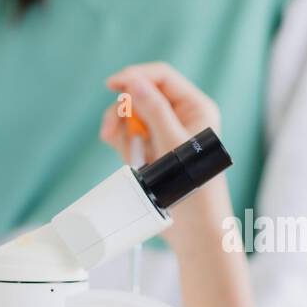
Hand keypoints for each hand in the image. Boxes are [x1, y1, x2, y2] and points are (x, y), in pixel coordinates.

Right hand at [101, 63, 261, 306]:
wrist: (193, 230)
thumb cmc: (194, 187)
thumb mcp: (172, 143)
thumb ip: (153, 109)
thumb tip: (133, 80)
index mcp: (196, 108)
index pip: (162, 77)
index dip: (135, 76)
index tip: (112, 85)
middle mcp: (182, 117)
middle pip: (142, 94)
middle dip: (123, 109)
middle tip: (110, 128)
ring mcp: (165, 134)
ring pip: (131, 115)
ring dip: (120, 128)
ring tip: (120, 149)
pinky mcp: (152, 151)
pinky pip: (128, 136)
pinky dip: (122, 144)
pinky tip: (126, 158)